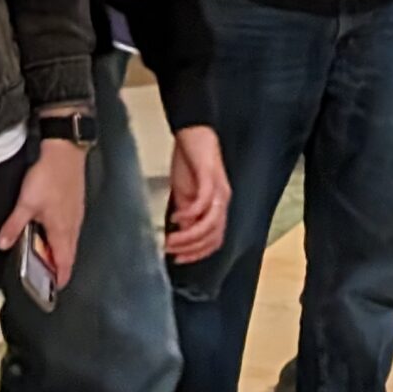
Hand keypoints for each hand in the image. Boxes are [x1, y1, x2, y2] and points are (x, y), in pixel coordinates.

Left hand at [0, 138, 87, 288]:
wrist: (64, 151)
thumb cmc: (49, 177)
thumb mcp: (25, 203)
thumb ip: (14, 225)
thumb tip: (2, 244)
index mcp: (63, 231)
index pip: (65, 263)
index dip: (60, 277)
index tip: (53, 288)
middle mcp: (73, 226)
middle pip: (68, 254)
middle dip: (57, 266)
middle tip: (44, 274)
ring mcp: (76, 215)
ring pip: (69, 241)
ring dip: (58, 251)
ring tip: (42, 255)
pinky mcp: (75, 204)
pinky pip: (69, 228)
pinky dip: (60, 236)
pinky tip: (48, 230)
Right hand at [165, 124, 230, 264]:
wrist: (193, 131)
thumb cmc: (189, 160)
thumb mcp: (184, 191)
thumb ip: (186, 211)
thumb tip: (183, 231)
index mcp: (217, 206)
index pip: (214, 239)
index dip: (198, 253)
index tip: (178, 260)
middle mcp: (222, 201)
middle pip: (214, 236)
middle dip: (192, 249)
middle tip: (171, 252)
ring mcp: (217, 190)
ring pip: (210, 224)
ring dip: (190, 236)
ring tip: (172, 240)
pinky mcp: (209, 178)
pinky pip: (204, 202)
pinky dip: (190, 213)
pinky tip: (177, 216)